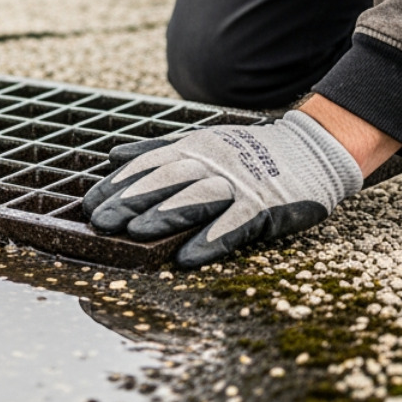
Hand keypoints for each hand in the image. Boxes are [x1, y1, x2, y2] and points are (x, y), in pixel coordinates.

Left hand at [81, 111, 362, 267]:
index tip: (88, 204)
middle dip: (129, 201)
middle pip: (165, 182)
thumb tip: (113, 155)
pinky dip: (210, 241)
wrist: (313, 150)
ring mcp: (239, 185)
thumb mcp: (201, 143)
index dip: (117, 185)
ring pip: (195, 199)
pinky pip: (234, 226)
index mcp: (193, 149)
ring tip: (134, 233)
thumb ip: (157, 151)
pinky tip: (186, 258)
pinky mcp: (264, 207)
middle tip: (98, 221)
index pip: (147, 166)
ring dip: (163, 216)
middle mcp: (212, 164)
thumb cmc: (248, 153)